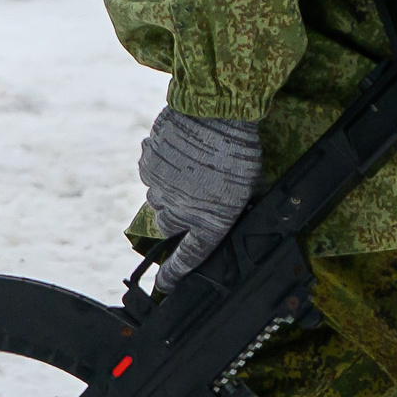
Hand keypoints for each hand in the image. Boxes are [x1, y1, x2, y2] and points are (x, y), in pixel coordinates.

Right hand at [137, 108, 263, 291]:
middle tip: (192, 192)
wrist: (217, 112)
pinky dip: (161, 165)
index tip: (164, 285)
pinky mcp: (147, 165)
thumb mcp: (249, 185)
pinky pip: (150, 171)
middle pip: (168, 225)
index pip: (188, 259)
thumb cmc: (240, 149)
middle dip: (176, 214)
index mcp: (210, 222)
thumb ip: (234, 204)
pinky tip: (179, 149)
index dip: (174, 274)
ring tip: (191, 163)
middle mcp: (180, 212)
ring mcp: (160, 189)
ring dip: (170, 187)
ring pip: (158, 197)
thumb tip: (231, 207)